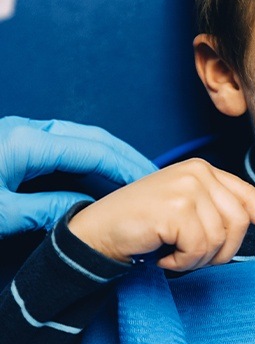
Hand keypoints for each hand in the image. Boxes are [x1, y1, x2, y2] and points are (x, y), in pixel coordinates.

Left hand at [0, 116, 156, 236]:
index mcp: (27, 142)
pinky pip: (64, 142)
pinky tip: (98, 171)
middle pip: (93, 137)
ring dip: (108, 154)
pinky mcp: (15, 139)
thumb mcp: (3, 214)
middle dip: (125, 155)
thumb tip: (85, 208)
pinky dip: (87, 155)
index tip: (148, 184)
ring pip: (80, 137)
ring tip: (131, 173)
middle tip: (150, 175)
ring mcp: (22, 130)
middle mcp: (28, 129)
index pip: (94, 151)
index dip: (125, 167)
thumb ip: (47, 209)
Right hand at [68, 158, 254, 270]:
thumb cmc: (143, 225)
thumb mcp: (186, 208)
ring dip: (197, 259)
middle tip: (192, 256)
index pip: (248, 194)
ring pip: (220, 239)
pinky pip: (199, 249)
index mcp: (204, 170)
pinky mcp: (176, 207)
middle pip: (239, 222)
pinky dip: (182, 262)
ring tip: (173, 252)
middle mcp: (199, 172)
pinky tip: (163, 254)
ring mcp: (188, 187)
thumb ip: (216, 209)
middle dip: (221, 250)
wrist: (97, 232)